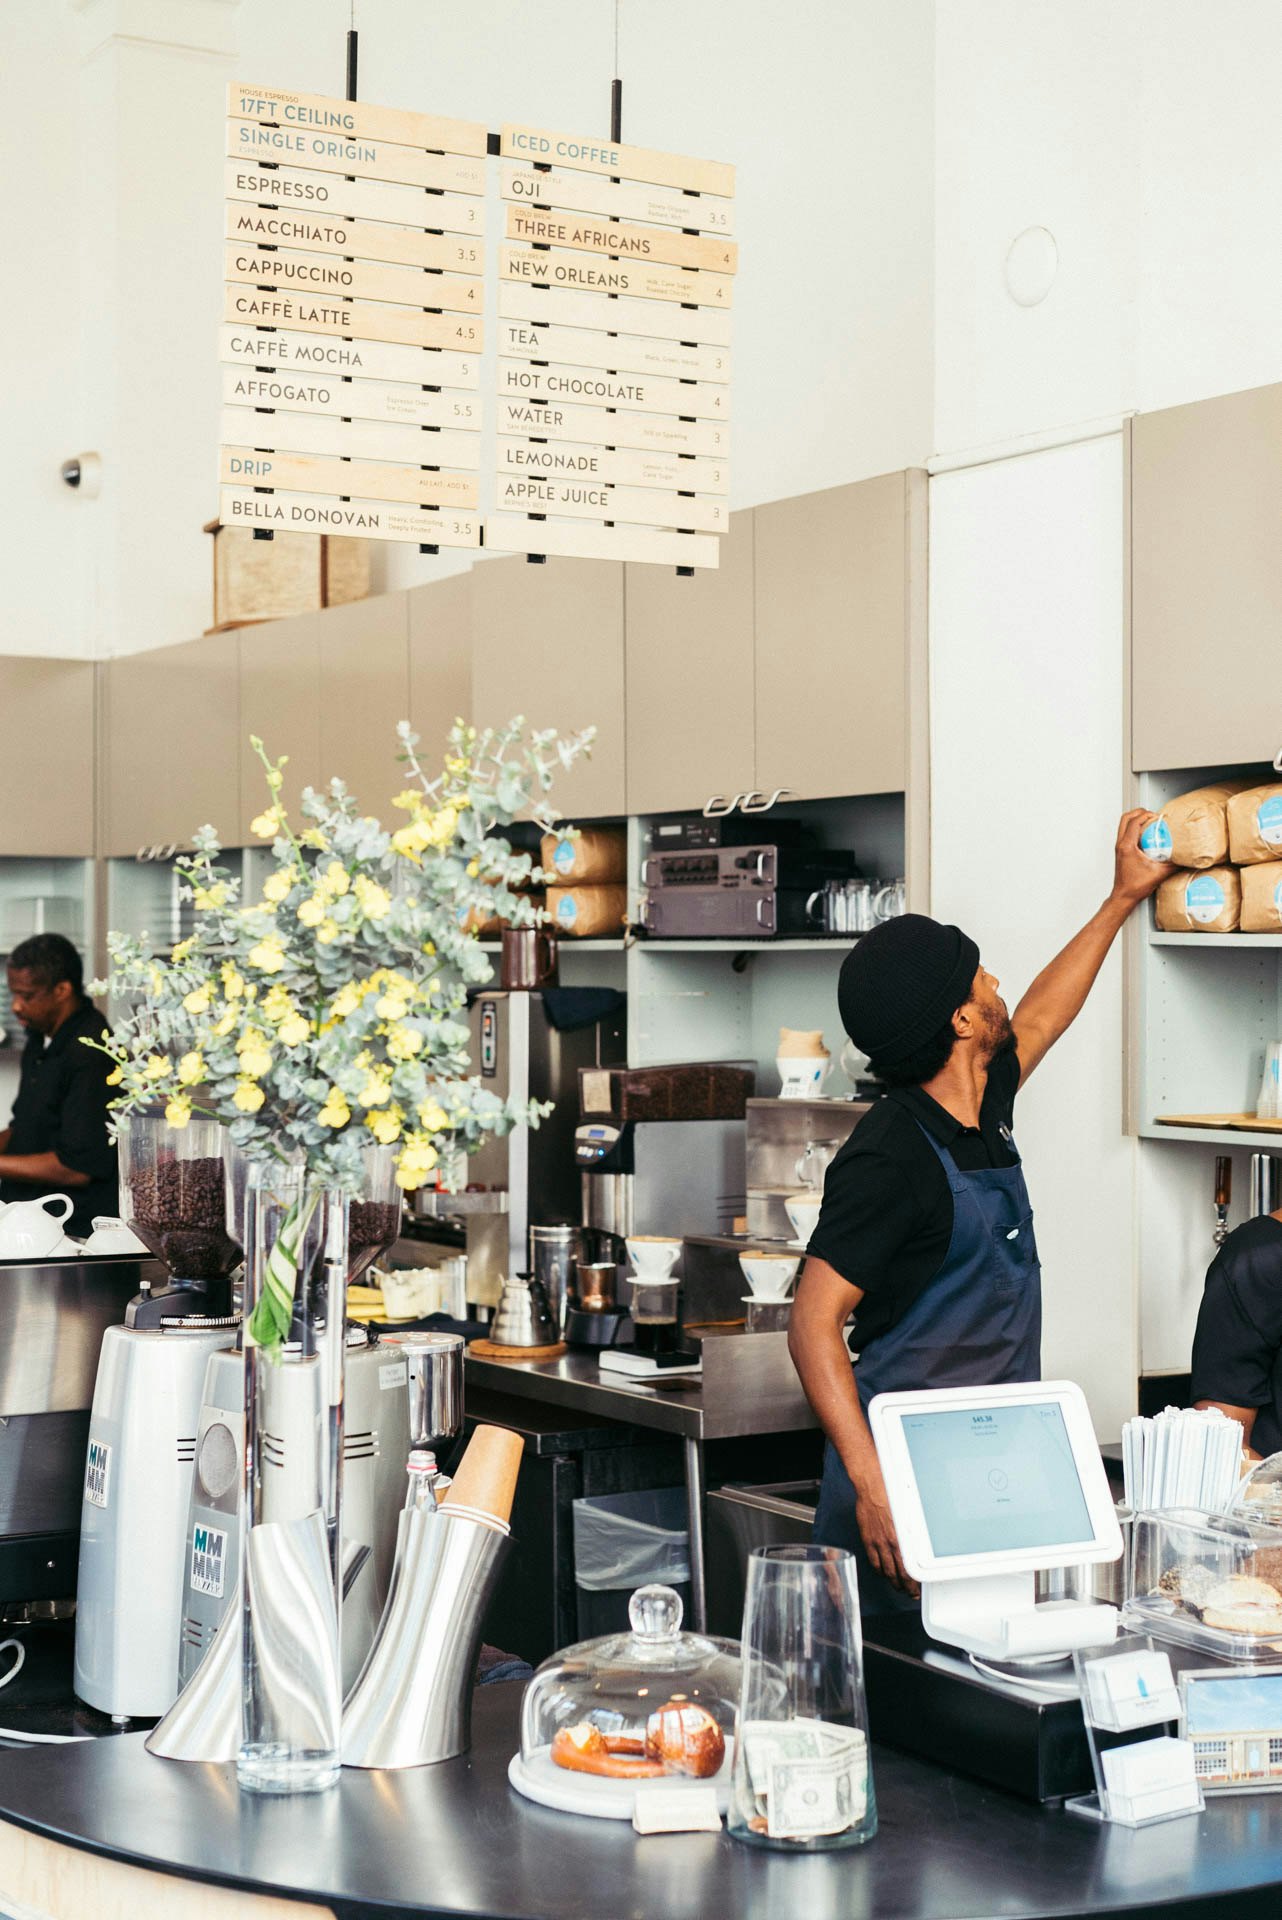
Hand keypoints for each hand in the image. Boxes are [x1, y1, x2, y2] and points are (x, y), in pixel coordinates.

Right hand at [852, 1461, 918, 1597]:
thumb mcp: (910, 1513)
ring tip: (898, 1587)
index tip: (917, 1589)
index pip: (909, 1570)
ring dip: (892, 1582)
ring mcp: (877, 1542)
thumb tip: (919, 1544)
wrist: (872, 1485)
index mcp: (902, 1538)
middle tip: (910, 1594)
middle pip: (897, 1574)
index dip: (913, 1584)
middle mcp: (890, 1543)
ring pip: (885, 1570)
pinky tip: (883, 1572)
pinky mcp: (867, 1538)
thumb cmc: (892, 1492)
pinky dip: (879, 1570)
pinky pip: (873, 1560)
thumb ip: (912, 1531)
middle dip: (905, 1587)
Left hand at [1111, 807, 1174, 907]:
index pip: (1134, 822)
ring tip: (1150, 822)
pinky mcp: (1121, 851)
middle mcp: (1121, 845)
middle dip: (1139, 812)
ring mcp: (1119, 847)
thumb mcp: (1159, 874)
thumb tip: (1186, 858)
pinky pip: (1126, 833)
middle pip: (1125, 818)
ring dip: (1136, 819)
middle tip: (1152, 815)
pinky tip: (1147, 835)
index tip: (1157, 816)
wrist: (1124, 896)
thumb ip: (1175, 865)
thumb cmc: (1135, 887)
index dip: (1146, 815)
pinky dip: (1135, 828)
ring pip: (1123, 825)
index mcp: (1127, 846)